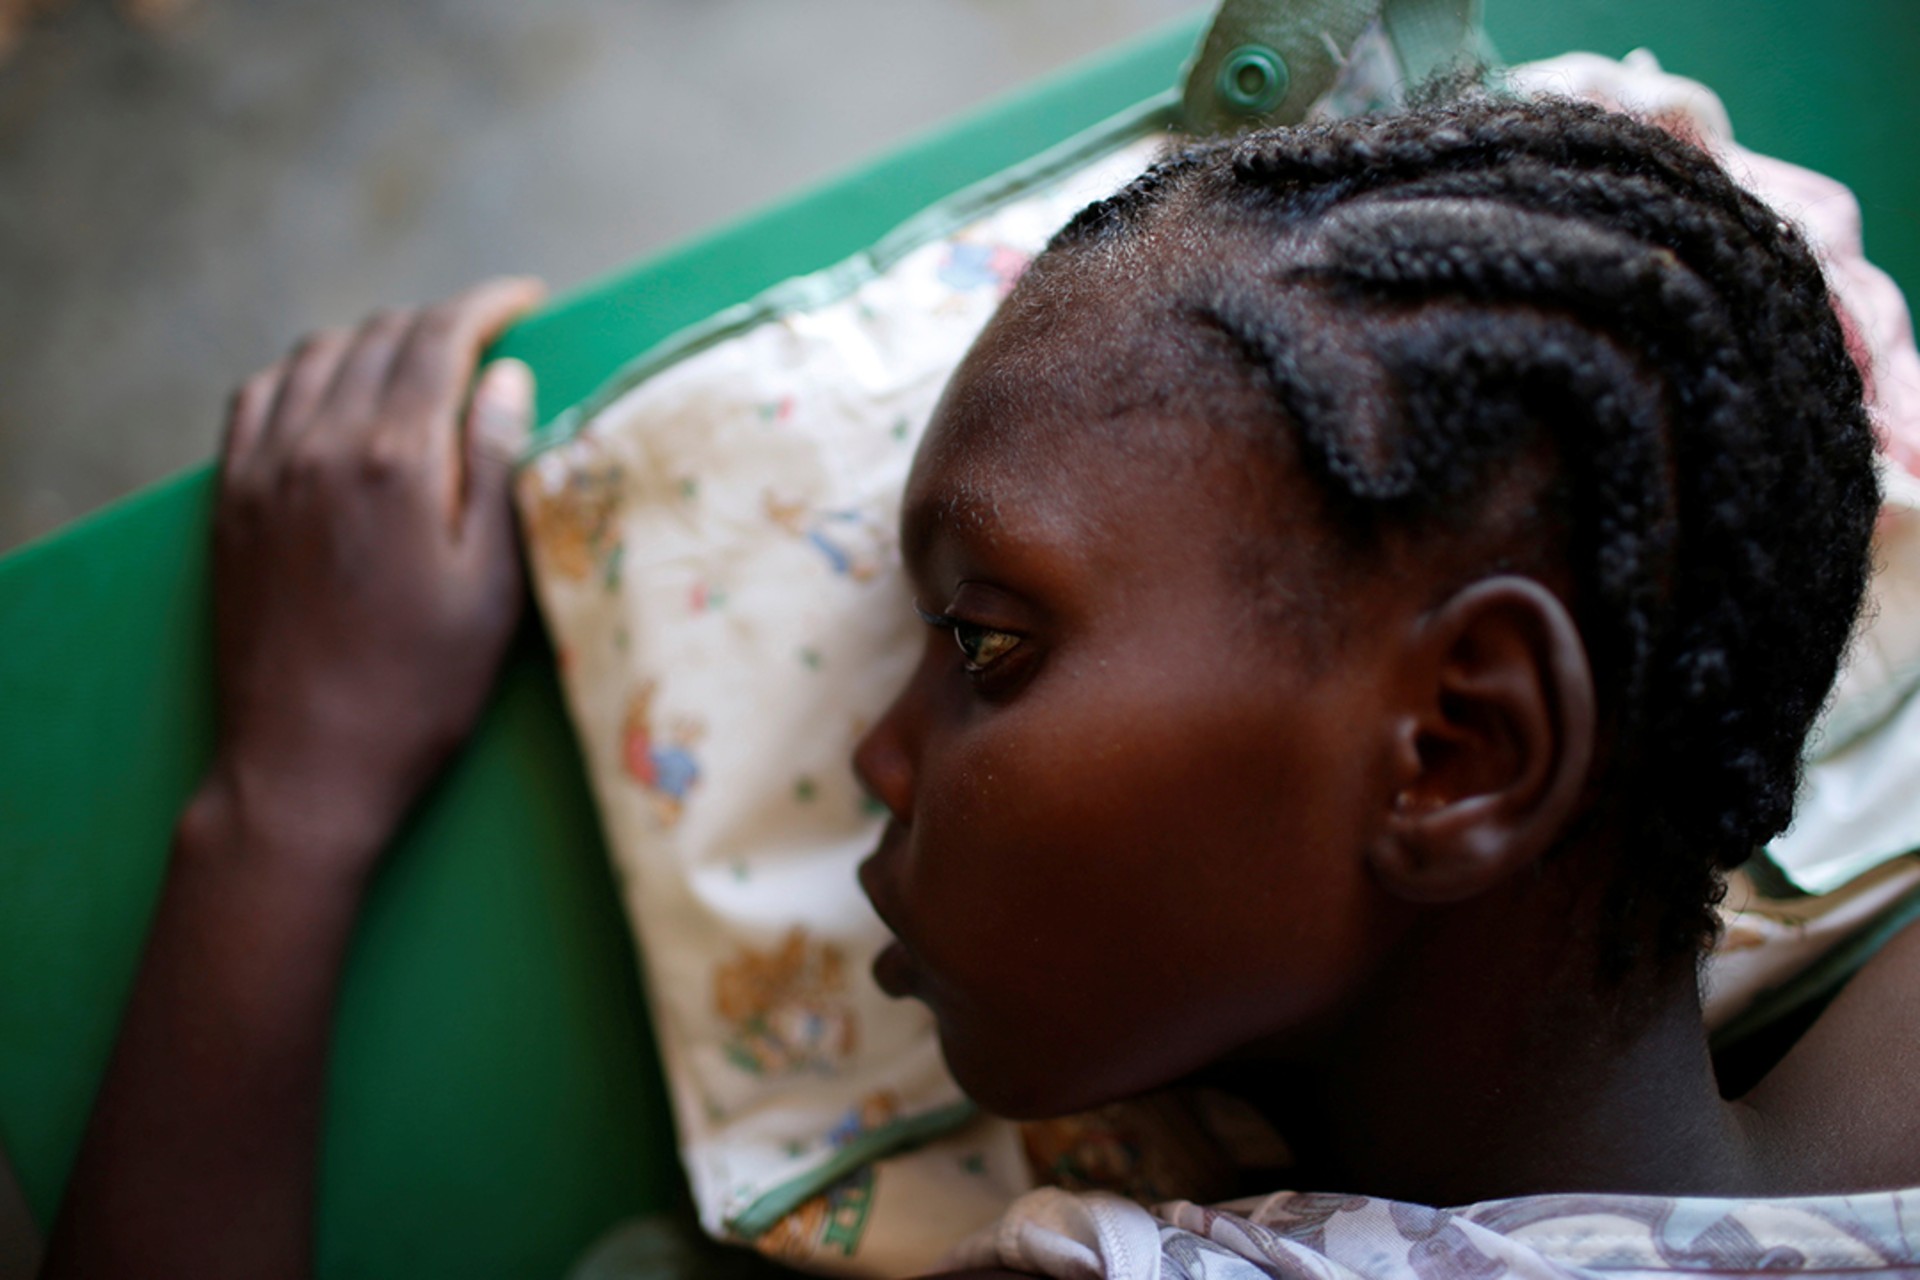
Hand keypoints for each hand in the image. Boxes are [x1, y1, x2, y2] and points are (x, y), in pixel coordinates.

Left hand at [205, 276, 545, 879]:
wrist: (306, 765)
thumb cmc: (421, 689)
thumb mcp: (491, 589)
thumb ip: (497, 470)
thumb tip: (506, 379)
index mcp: (396, 461)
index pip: (440, 339)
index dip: (487, 305)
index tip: (525, 300)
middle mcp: (320, 446)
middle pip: (379, 337)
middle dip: (439, 320)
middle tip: (486, 339)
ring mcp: (264, 470)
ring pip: (317, 356)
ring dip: (374, 341)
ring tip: (418, 362)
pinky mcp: (230, 501)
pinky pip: (257, 396)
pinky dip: (303, 372)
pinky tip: (331, 391)